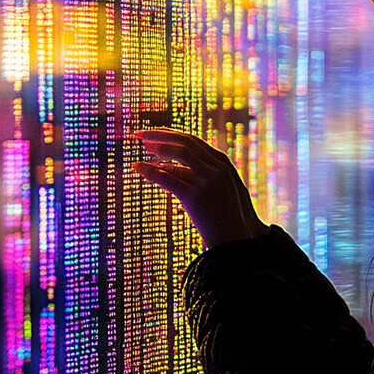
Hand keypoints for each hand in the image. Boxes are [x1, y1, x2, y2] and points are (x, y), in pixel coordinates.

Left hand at [132, 127, 269, 249]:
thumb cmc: (224, 218)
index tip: (155, 133)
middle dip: (161, 134)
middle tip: (141, 134)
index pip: (193, 141)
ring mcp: (208, 182)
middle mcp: (217, 169)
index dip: (171, 134)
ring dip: (158, 146)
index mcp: (222, 164)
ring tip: (141, 146)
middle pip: (186, 141)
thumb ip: (195, 176)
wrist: (235, 240)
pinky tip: (138, 167)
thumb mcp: (213, 190)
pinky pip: (168, 179)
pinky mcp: (196, 198)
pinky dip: (151, 171)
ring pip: (179, 153)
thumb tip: (167, 169)